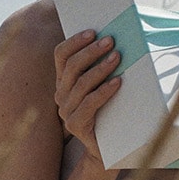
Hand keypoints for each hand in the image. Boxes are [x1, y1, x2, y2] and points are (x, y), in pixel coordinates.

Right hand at [53, 29, 121, 164]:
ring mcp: (66, 111)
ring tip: (117, 58)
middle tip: (111, 41)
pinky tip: (118, 82)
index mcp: (63, 81)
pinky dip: (104, 91)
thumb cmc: (108, 112)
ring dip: (100, 68)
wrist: (107, 148)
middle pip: (72, 66)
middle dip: (92, 51)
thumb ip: (100, 67)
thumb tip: (116, 40)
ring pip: (81, 84)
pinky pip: (89, 104)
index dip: (75, 41)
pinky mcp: (76, 126)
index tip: (93, 31)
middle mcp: (61, 95)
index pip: (60, 55)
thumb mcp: (101, 86)